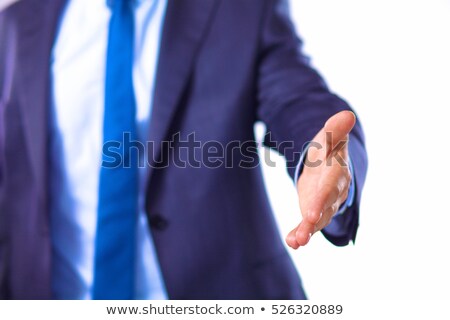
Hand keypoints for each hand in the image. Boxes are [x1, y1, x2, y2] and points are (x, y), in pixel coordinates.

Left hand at [286, 110, 355, 248]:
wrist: (328, 164)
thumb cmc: (328, 150)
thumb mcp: (329, 139)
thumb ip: (335, 130)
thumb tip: (347, 115)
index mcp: (337, 172)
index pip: (332, 185)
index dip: (323, 197)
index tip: (311, 212)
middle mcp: (334, 192)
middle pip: (327, 205)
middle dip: (317, 215)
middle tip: (307, 224)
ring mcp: (324, 204)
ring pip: (318, 219)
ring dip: (308, 230)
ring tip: (297, 242)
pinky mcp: (314, 210)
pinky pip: (308, 224)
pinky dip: (299, 233)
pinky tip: (291, 242)